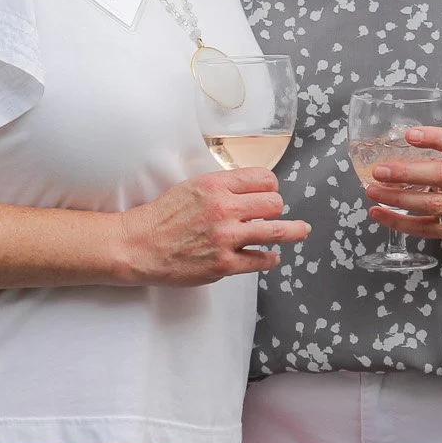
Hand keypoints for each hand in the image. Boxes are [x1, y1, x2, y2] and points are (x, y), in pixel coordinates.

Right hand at [117, 169, 310, 285]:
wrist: (140, 245)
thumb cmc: (162, 217)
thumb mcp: (191, 187)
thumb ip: (220, 187)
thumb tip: (249, 190)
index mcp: (215, 185)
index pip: (263, 178)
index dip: (270, 186)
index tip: (270, 192)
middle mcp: (224, 209)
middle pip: (274, 203)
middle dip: (276, 208)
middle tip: (273, 213)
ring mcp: (226, 238)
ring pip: (276, 230)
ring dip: (292, 231)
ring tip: (301, 230)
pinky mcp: (224, 264)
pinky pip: (261, 260)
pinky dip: (269, 258)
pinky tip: (270, 256)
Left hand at [362, 126, 441, 252]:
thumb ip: (439, 158)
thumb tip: (393, 147)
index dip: (433, 137)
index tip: (409, 134)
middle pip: (439, 175)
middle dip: (406, 173)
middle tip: (379, 171)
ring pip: (428, 203)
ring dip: (396, 198)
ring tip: (372, 191)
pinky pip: (423, 227)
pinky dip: (397, 221)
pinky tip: (378, 213)